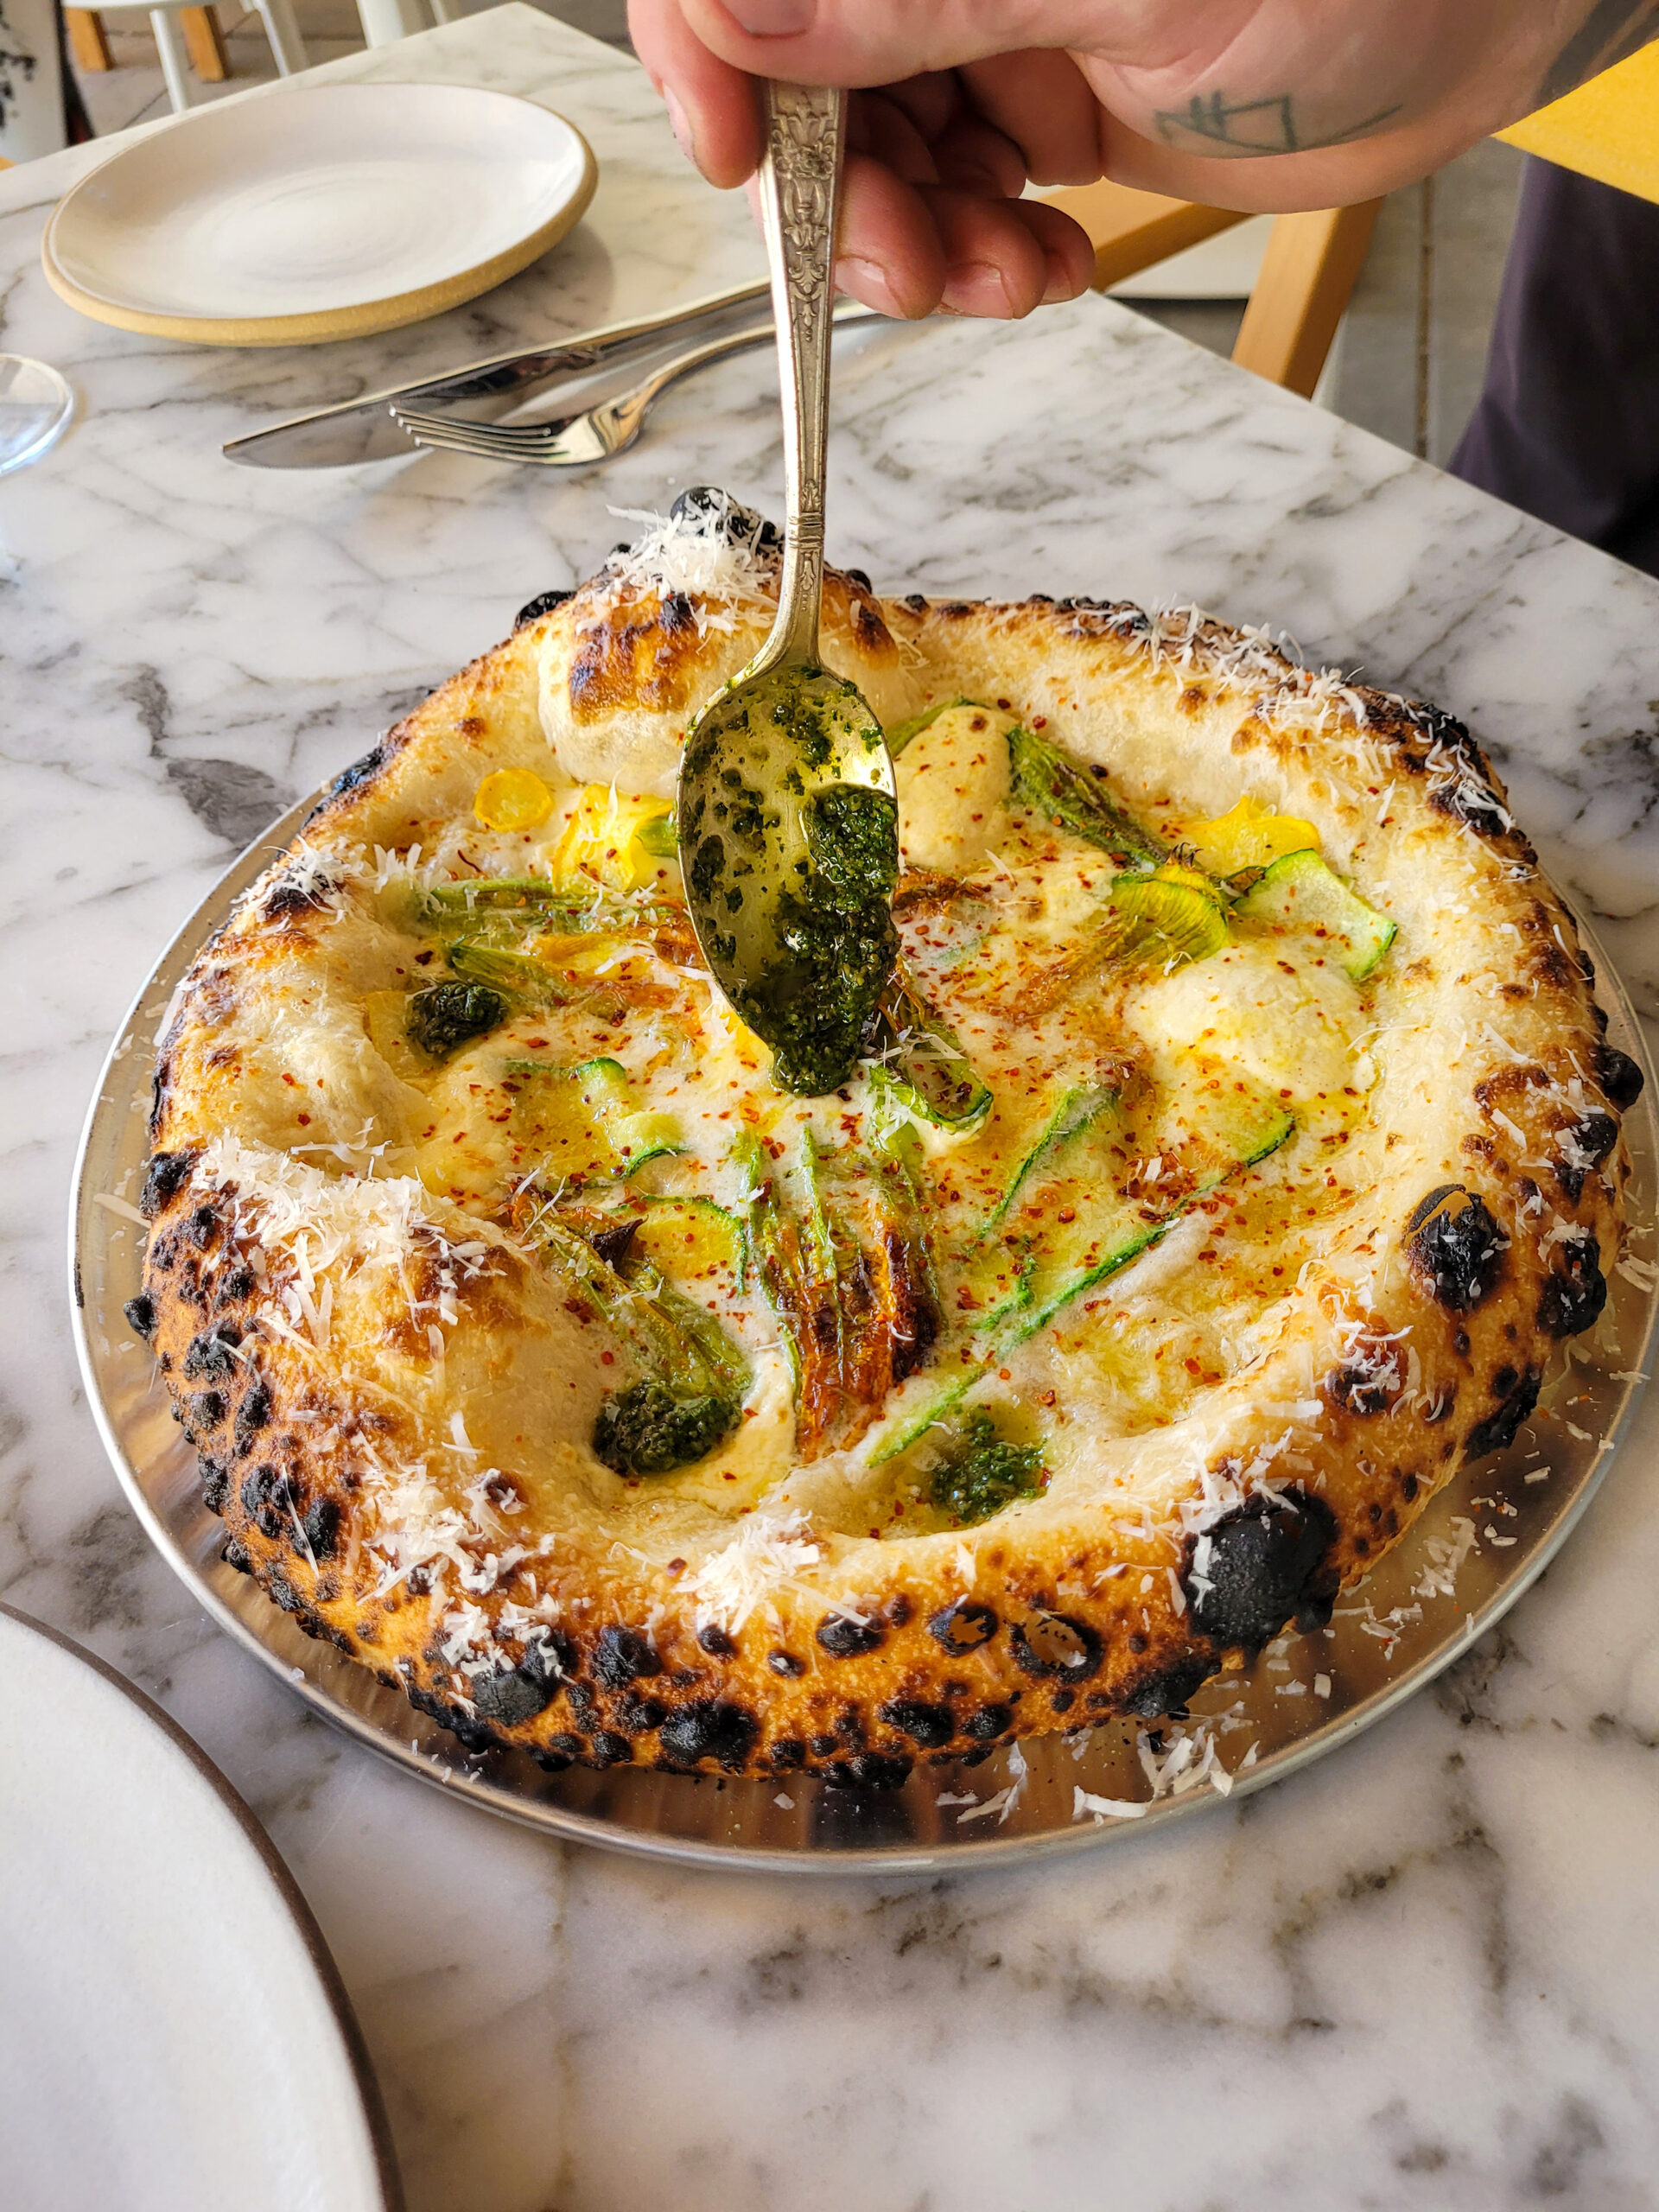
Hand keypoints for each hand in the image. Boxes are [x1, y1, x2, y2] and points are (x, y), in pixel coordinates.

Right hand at [630, 0, 1652, 318]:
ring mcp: (989, 29)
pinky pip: (960, 200)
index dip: (714, 56)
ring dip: (920, 249)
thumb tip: (732, 18)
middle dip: (841, 196)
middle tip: (913, 270)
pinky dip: (985, 259)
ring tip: (1005, 279)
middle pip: (801, 81)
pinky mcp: (1042, 105)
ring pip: (876, 159)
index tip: (736, 158)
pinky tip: (1043, 269)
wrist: (1467, 19)